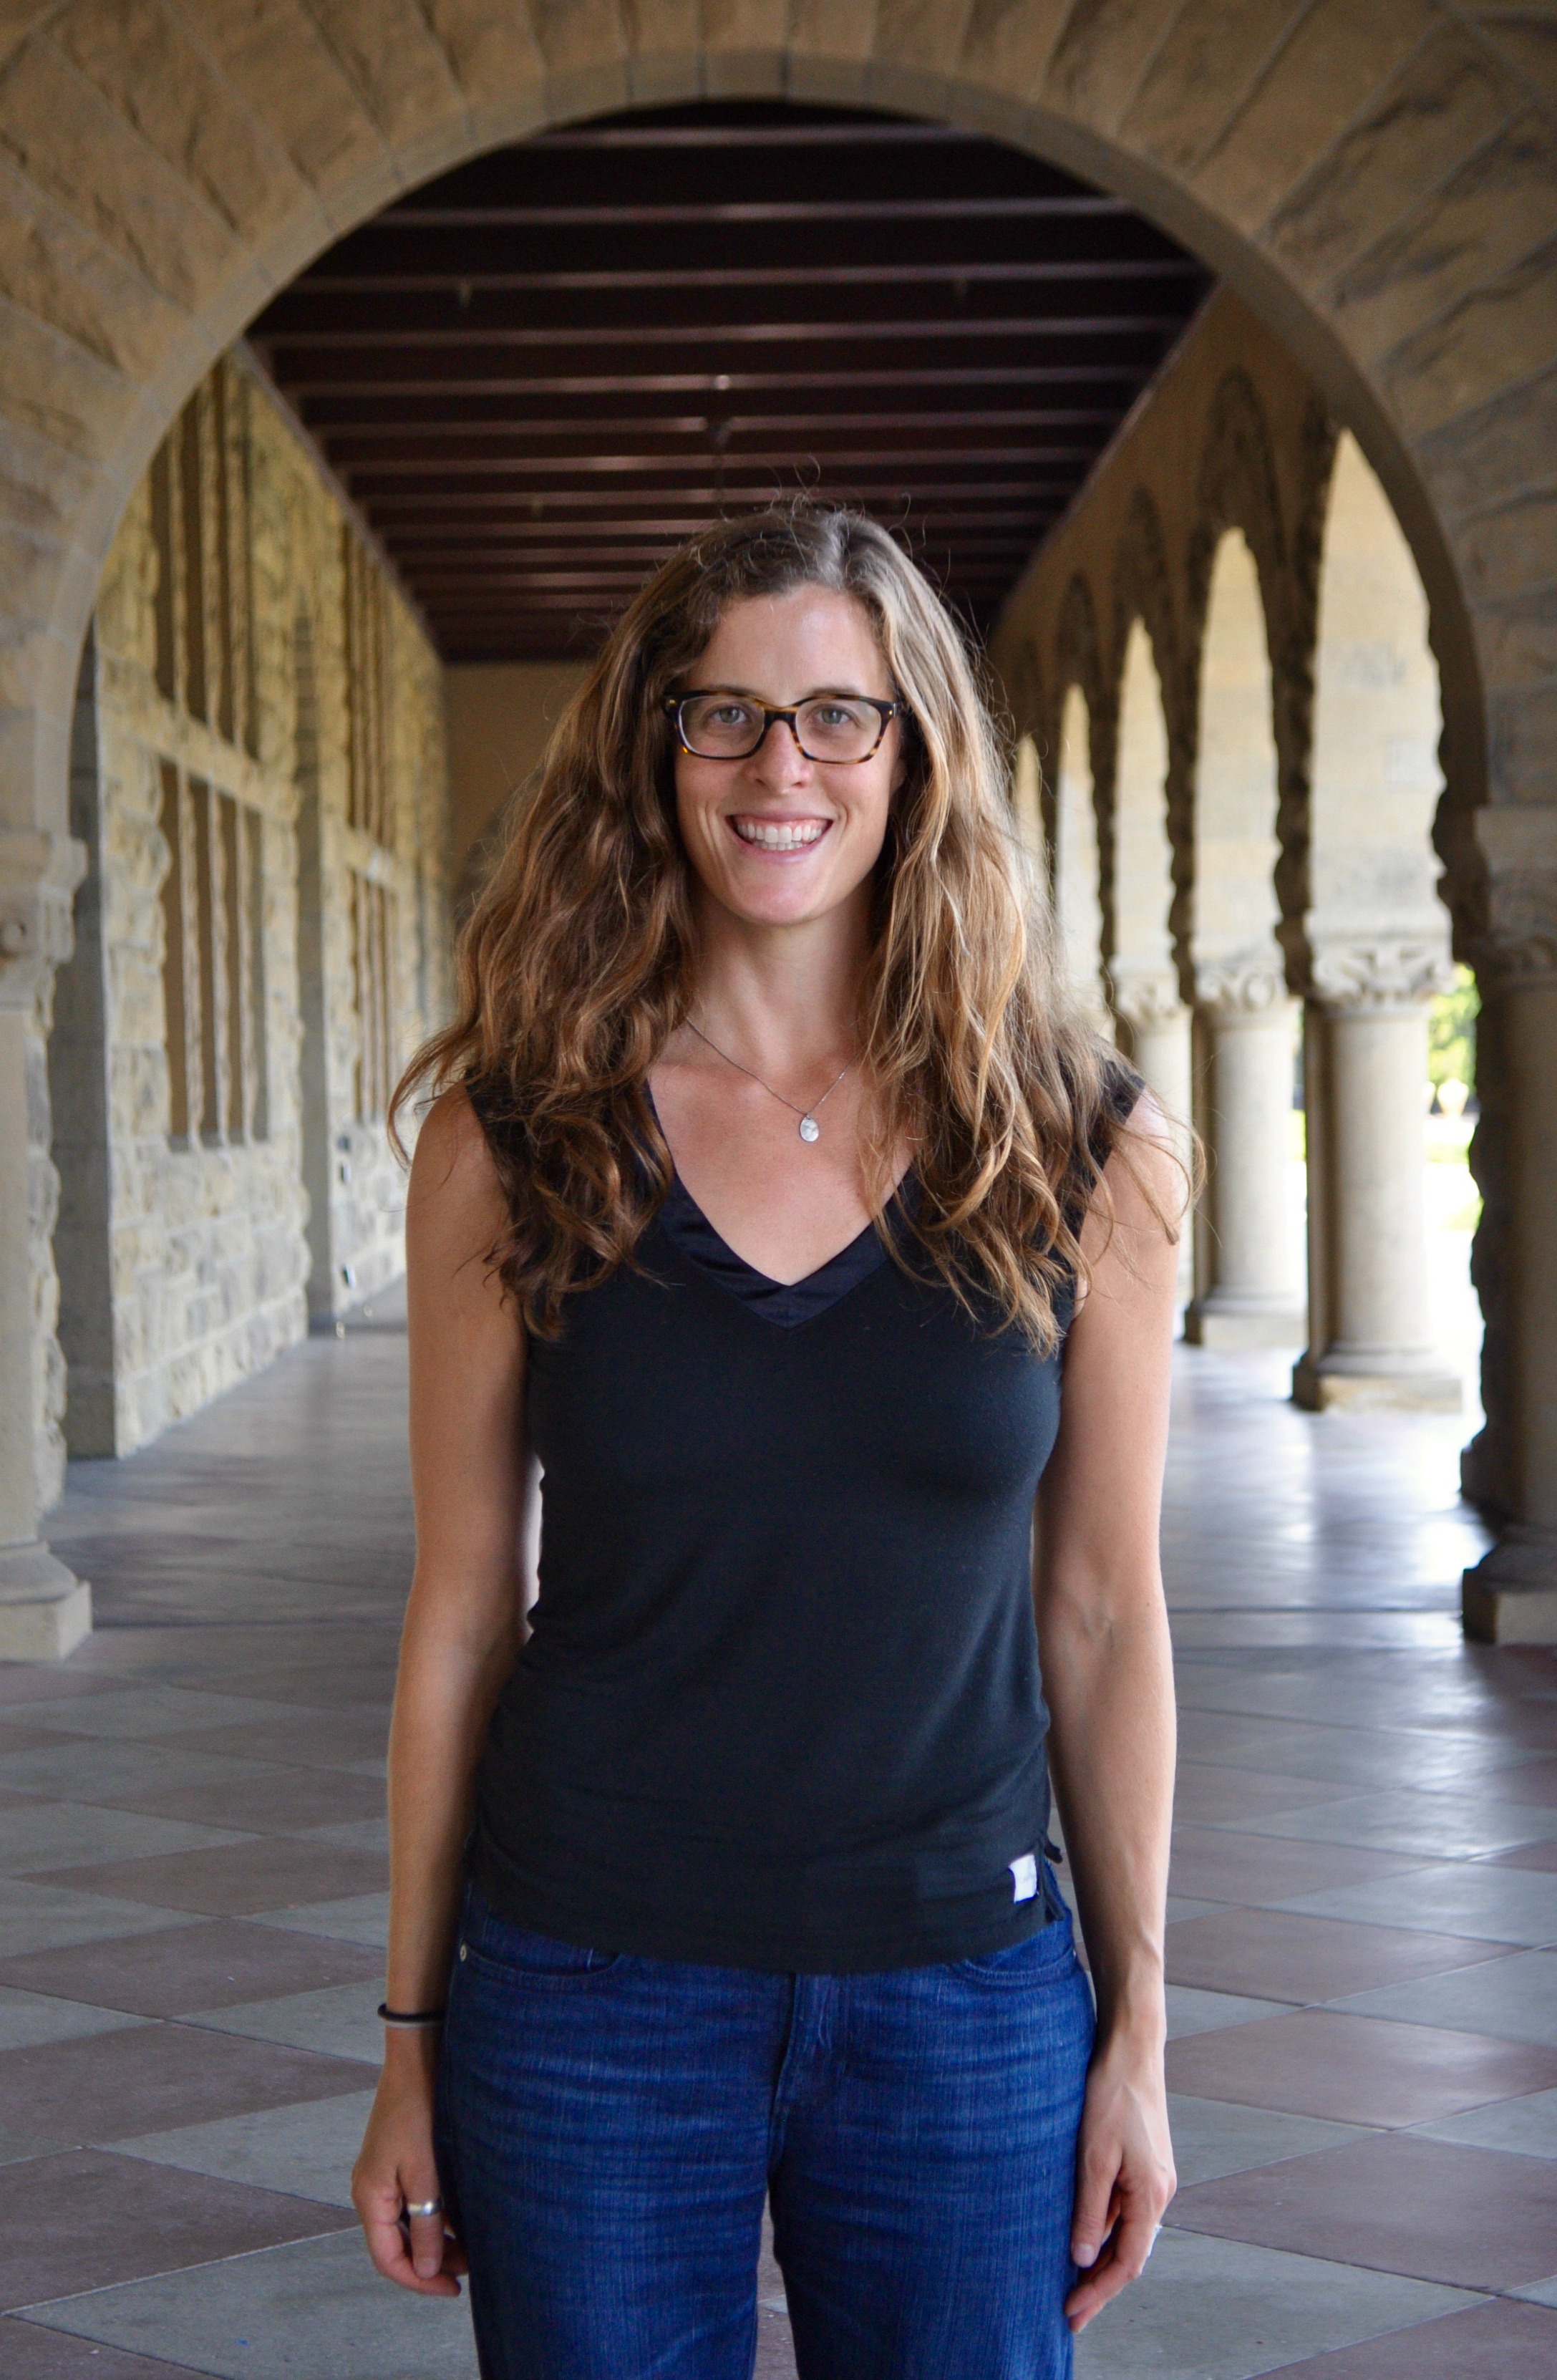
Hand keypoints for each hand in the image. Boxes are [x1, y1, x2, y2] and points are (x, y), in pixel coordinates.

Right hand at [351, 2039, 466, 2297]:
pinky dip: (434, 2217)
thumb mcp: (426, 2173)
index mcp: (370, 2198)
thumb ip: (428, 2223)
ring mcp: (381, 2177)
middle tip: (468, 2271)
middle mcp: (370, 2192)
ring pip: (406, 2225)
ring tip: (470, 2249)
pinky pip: (411, 2204)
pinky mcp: (396, 2162)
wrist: (416, 2061)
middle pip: (397, 2245)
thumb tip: (428, 2268)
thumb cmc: (418, 2112)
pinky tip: (460, 2219)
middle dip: (430, 2263)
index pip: (389, 2259)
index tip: (452, 2290)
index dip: (419, 2281)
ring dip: (435, 2240)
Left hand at [1065, 2028, 1175, 2331]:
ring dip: (1101, 2260)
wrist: (1131, 2050)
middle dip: (1100, 2286)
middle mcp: (1158, 2193)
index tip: (1072, 2314)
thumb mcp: (1093, 2156)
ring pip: (1126, 2234)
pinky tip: (1082, 2238)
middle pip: (1129, 2254)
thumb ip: (1089, 2209)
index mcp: (1151, 2195)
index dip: (1099, 2292)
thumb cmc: (1112, 2096)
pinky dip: (1104, 2232)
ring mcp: (1153, 2180)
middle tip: (1069, 2313)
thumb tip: (1081, 2257)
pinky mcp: (1142, 2166)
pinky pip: (1123, 2212)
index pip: (1126, 2262)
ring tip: (1071, 2285)